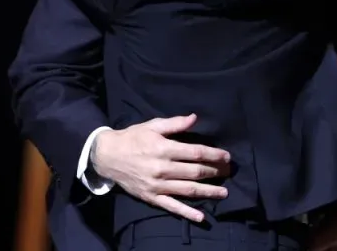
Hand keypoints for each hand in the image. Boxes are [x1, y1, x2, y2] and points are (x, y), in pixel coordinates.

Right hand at [90, 114, 230, 221]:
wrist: (107, 156)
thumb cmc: (133, 138)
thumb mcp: (152, 125)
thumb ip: (175, 124)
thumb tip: (195, 118)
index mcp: (164, 149)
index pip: (196, 153)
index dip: (213, 154)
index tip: (227, 156)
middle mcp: (162, 169)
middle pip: (195, 172)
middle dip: (215, 172)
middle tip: (229, 172)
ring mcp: (157, 185)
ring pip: (188, 190)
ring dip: (208, 192)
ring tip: (224, 192)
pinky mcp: (151, 197)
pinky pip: (172, 206)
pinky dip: (187, 212)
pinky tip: (201, 217)